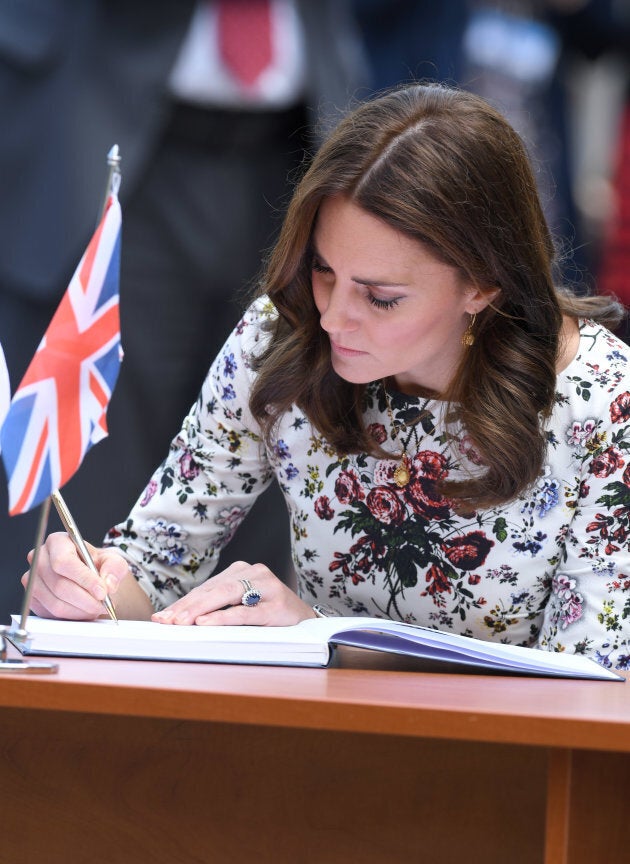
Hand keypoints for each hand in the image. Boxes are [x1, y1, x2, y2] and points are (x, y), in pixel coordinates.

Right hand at [24, 531, 130, 619]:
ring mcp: (33, 581)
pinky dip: (73, 616)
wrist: (90, 579)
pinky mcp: (33, 599)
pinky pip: (52, 614)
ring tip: (96, 607)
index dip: (84, 579)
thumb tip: (108, 583)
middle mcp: (39, 559)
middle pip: (59, 585)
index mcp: (57, 542)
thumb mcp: (113, 561)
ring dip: (81, 610)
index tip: (102, 591)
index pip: (63, 561)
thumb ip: (114, 568)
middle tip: (103, 604)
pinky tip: (84, 610)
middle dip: (86, 599)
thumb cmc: (98, 566)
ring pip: (56, 603)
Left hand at [151, 561, 314, 626]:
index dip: (182, 602)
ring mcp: (266, 586)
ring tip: (181, 623)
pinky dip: (223, 618)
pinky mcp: (275, 605)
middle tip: (166, 622)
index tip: (161, 616)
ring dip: (199, 611)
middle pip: (212, 591)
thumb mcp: (240, 606)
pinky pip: (244, 612)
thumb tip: (177, 617)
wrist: (307, 622)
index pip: (205, 588)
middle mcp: (253, 572)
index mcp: (241, 571)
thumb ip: (215, 607)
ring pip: (225, 597)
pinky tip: (206, 623)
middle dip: (186, 607)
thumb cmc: (269, 614)